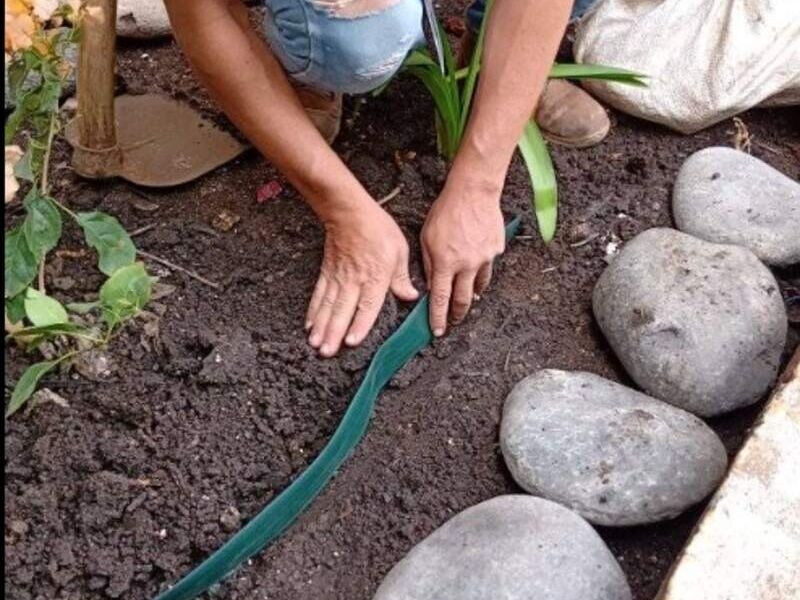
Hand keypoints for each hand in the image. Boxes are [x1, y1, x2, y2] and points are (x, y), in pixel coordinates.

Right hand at [306, 200, 418, 356]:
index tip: (351, 341)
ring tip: (316, 344)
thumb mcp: (399, 251)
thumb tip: (410, 296)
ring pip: (328, 306)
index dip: (359, 324)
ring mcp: (338, 277)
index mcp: (375, 277)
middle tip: (327, 351)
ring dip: (321, 327)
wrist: (349, 211)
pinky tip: (309, 326)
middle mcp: (355, 280)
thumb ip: (401, 278)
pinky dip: (313, 312)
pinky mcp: (326, 273)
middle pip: (343, 311)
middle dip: (334, 333)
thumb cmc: (377, 229)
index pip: (367, 306)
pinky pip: (319, 295)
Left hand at [421, 179, 504, 336]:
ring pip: (479, 285)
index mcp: (445, 263)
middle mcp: (466, 265)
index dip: (438, 318)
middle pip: (463, 300)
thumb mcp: (426, 238)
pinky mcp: (496, 249)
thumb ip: (429, 265)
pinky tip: (477, 262)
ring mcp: (484, 258)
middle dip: (457, 314)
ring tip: (468, 296)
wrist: (473, 192)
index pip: (440, 299)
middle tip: (454, 321)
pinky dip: (482, 268)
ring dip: (472, 293)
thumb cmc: (446, 211)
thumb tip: (431, 286)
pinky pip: (488, 265)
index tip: (437, 331)